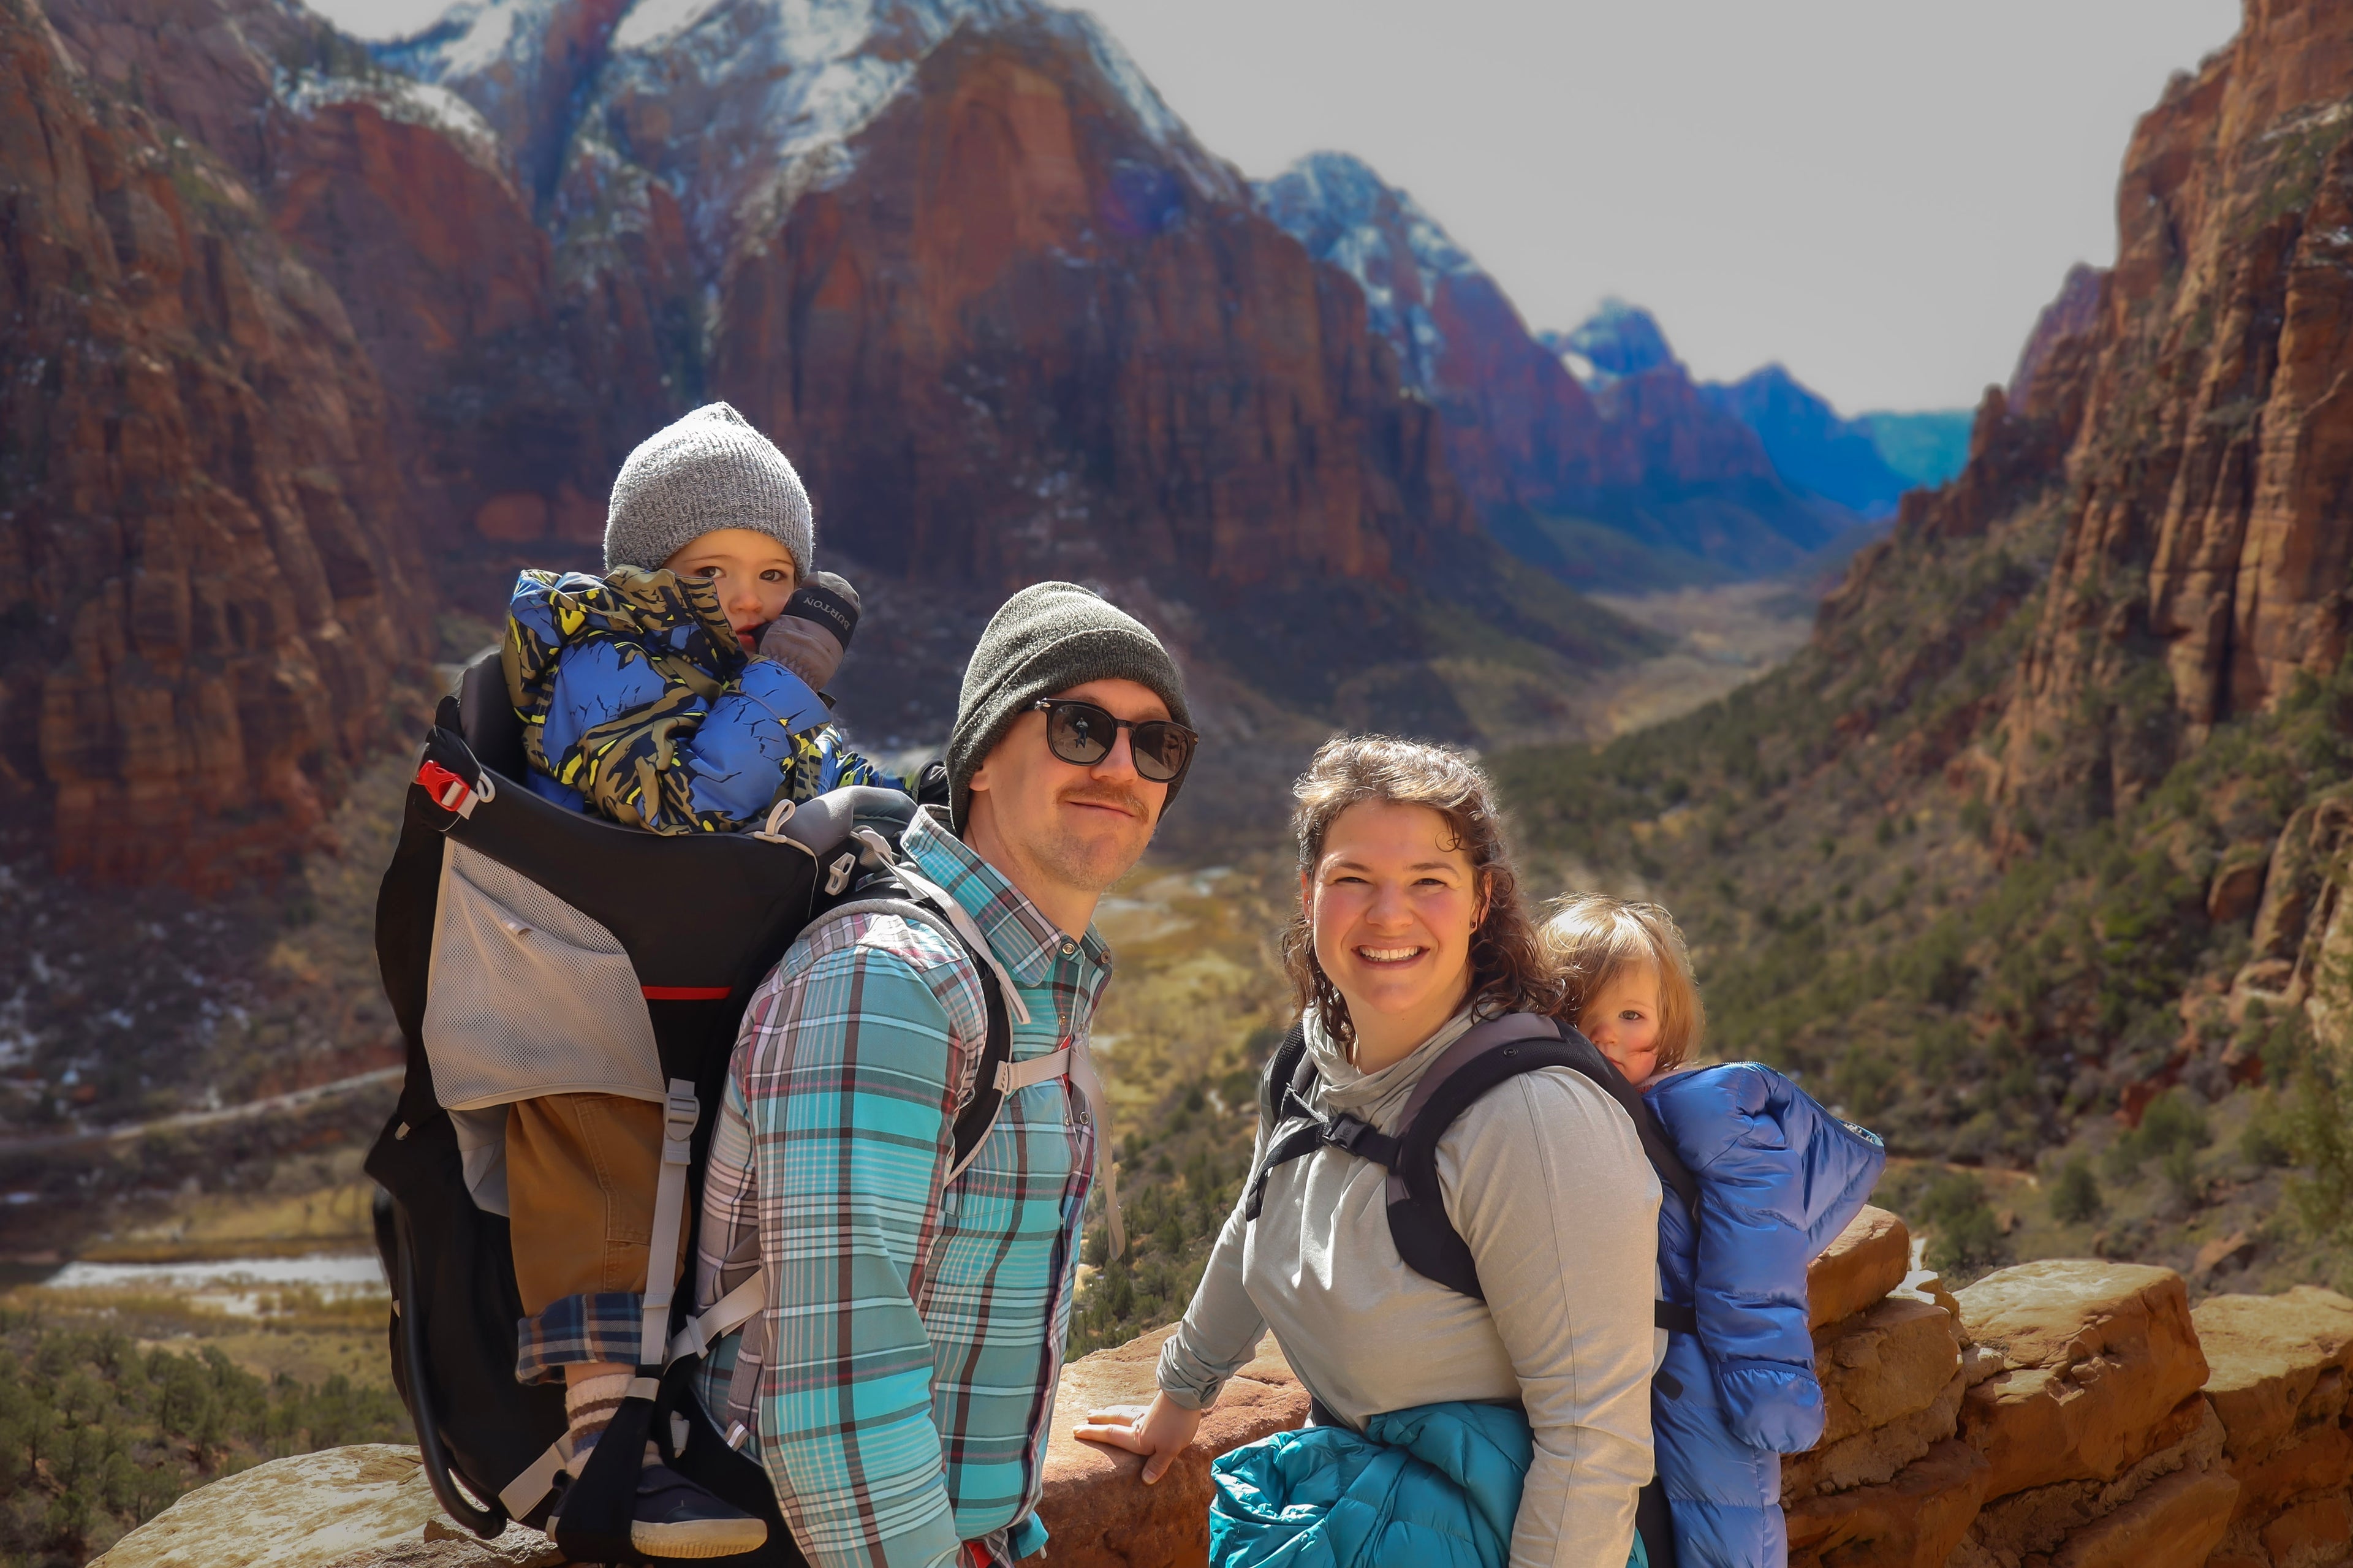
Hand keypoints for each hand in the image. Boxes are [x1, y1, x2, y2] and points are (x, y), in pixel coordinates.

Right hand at [1071, 1392, 1202, 1484]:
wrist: (1187, 1395)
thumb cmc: (1177, 1424)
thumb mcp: (1170, 1450)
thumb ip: (1157, 1465)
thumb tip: (1145, 1480)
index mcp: (1137, 1436)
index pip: (1110, 1435)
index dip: (1093, 1433)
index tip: (1076, 1430)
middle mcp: (1137, 1423)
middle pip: (1114, 1420)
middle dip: (1098, 1419)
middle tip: (1086, 1416)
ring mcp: (1146, 1413)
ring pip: (1123, 1412)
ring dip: (1110, 1412)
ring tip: (1101, 1411)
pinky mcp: (1156, 1406)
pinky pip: (1134, 1409)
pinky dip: (1126, 1409)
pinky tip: (1130, 1409)